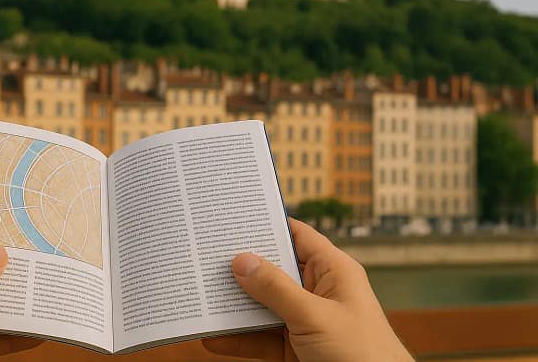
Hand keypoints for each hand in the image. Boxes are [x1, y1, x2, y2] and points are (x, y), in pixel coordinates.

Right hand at [203, 218, 412, 361]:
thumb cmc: (363, 354)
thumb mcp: (315, 316)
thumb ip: (277, 289)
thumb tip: (242, 261)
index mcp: (332, 271)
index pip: (296, 235)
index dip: (267, 225)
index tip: (233, 218)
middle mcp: (317, 291)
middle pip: (273, 271)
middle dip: (242, 268)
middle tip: (206, 258)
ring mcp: (305, 321)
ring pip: (263, 306)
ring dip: (235, 306)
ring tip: (201, 297)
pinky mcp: (296, 349)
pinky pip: (261, 338)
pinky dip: (238, 339)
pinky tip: (213, 336)